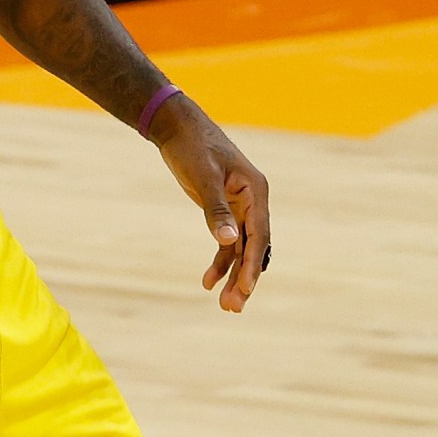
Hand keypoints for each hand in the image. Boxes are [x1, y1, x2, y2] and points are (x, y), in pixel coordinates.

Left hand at [146, 96, 269, 311]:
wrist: (178, 128)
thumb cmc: (193, 148)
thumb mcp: (203, 178)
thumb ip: (216, 210)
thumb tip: (228, 241)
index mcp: (256, 191)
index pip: (259, 236)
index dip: (253, 265)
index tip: (246, 290)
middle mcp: (253, 201)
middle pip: (254, 247)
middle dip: (244, 278)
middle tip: (233, 308)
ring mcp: (240, 207)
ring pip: (241, 249)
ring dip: (233, 275)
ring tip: (225, 305)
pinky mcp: (225, 211)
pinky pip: (227, 242)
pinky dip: (220, 262)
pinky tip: (209, 282)